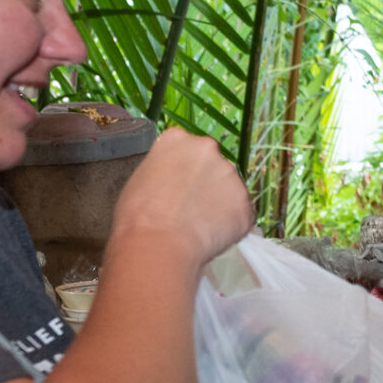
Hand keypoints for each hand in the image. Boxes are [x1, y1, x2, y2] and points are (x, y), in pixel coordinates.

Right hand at [111, 128, 253, 268]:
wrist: (158, 243)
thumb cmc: (137, 216)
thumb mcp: (139, 179)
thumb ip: (161, 170)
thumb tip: (170, 181)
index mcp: (177, 139)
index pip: (186, 148)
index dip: (184, 170)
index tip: (179, 186)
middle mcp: (207, 149)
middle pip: (211, 165)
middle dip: (206, 183)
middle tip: (190, 207)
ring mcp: (230, 174)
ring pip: (229, 189)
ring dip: (220, 204)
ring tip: (200, 226)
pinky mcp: (246, 202)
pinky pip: (241, 214)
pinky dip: (231, 225)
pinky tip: (212, 236)